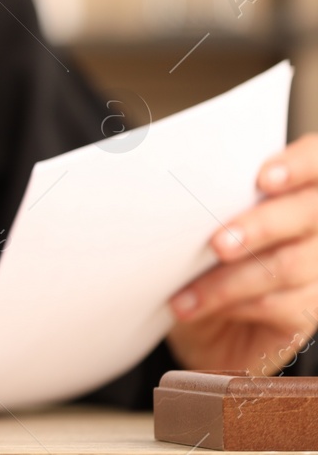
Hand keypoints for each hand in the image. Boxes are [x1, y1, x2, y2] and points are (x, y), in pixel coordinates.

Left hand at [166, 132, 317, 374]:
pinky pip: (278, 305)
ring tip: (186, 291)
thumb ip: (201, 197)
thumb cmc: (194, 253)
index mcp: (291, 186)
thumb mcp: (192, 220)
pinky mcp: (306, 308)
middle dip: (259, 226)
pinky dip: (230, 304)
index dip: (299, 165)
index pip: (314, 160)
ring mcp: (316, 267)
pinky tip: (195, 306)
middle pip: (306, 213)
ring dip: (228, 279)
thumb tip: (169, 185)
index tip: (264, 178)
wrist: (196, 314)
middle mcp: (313, 224)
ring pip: (287, 265)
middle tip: (218, 243)